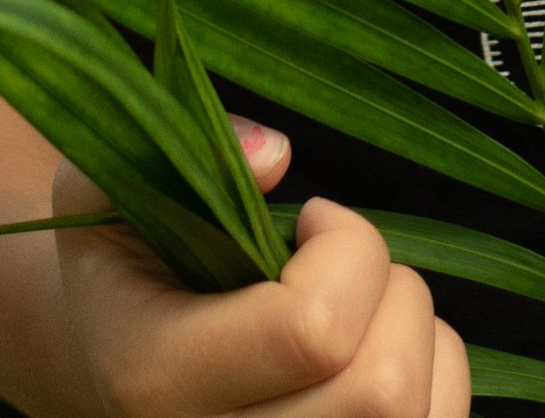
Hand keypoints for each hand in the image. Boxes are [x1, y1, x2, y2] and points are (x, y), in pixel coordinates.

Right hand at [52, 146, 471, 417]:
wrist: (109, 357)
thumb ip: (184, 153)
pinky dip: (435, 372)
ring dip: (416, 332)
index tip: (313, 218)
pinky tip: (375, 348)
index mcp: (153, 380)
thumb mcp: (110, 186)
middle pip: (382, 387)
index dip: (347, 247)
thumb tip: (273, 155)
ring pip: (417, 414)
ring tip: (354, 304)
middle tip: (339, 259)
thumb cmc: (122, 261)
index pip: (313, 331)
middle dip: (390, 286)